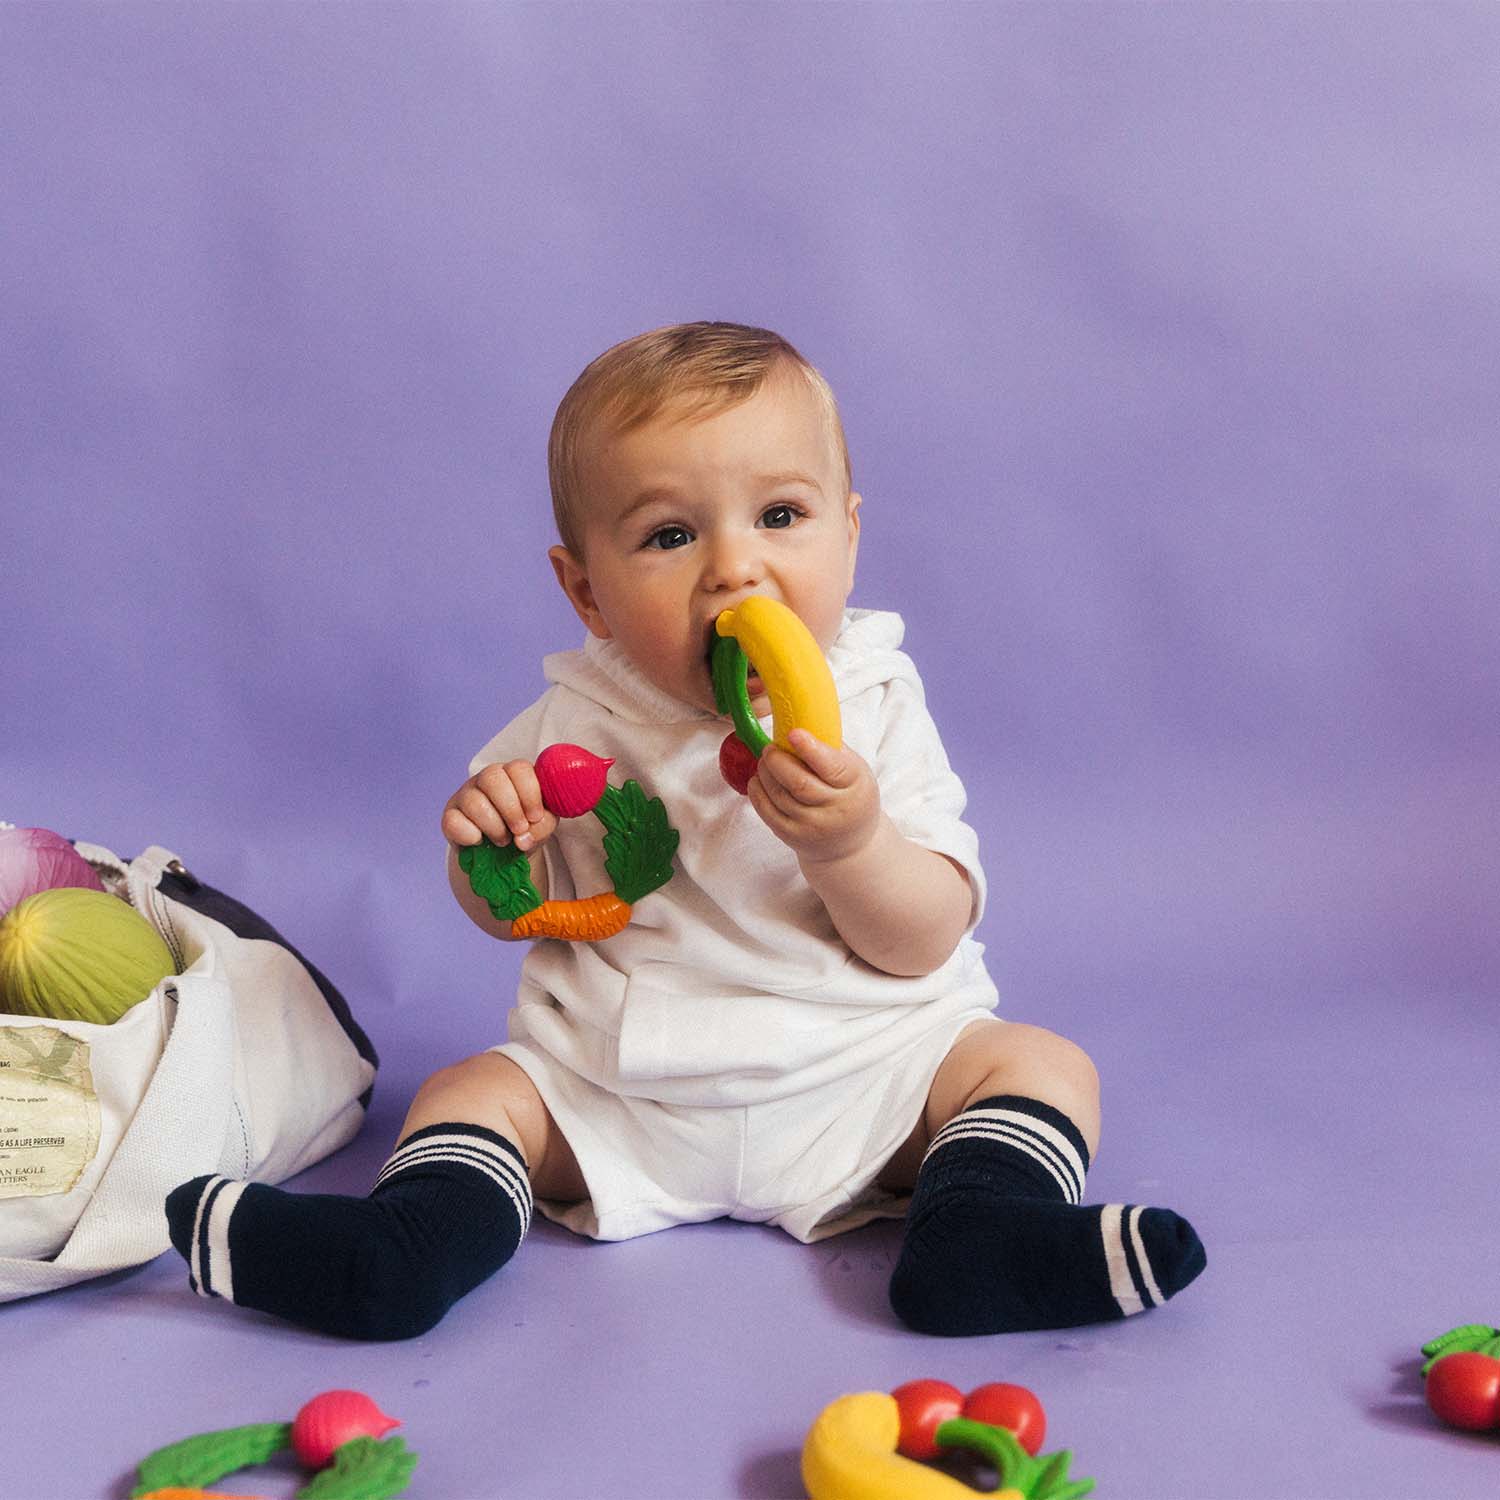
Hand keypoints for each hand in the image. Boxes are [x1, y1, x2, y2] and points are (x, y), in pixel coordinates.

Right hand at [441, 761, 558, 853]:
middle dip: (511, 809)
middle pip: (493, 778)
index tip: (535, 817)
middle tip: (519, 830)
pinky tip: (480, 841)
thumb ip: (543, 826)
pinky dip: (470, 836)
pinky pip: (453, 821)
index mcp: (513, 774)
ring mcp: (466, 795)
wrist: (502, 852)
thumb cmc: (525, 829)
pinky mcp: (450, 815)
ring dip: (494, 827)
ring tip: (503, 841)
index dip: (529, 794)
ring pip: (474, 801)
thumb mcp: (542, 826)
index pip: (519, 768)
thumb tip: (522, 838)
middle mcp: (487, 779)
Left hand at [747, 729, 880, 864]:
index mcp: (854, 785)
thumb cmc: (850, 796)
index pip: (831, 767)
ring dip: (765, 773)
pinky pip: (768, 812)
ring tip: (765, 761)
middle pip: (799, 783)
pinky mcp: (793, 836)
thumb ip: (832, 749)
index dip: (810, 749)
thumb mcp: (855, 770)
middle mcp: (836, 809)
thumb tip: (801, 720)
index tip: (793, 733)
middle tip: (770, 748)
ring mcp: (813, 826)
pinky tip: (758, 780)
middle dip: (777, 761)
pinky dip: (757, 793)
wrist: (849, 843)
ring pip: (779, 796)